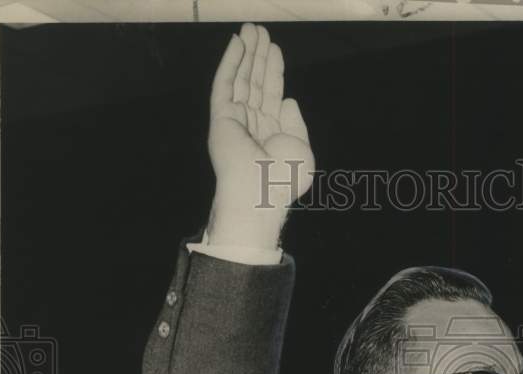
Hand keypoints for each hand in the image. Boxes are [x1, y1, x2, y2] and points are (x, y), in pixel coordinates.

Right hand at [207, 23, 314, 248]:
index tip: (274, 48)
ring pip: (239, 79)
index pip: (270, 95)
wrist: (262, 194)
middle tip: (259, 29)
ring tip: (250, 29)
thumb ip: (296, 123)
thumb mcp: (302, 149)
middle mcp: (252, 125)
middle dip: (257, 56)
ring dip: (245, 53)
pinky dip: (229, 64)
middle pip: (254, 82)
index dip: (273, 70)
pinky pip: (224, 86)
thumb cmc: (284, 179)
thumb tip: (287, 100)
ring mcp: (234, 122)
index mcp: (271, 134)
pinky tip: (236, 44)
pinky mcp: (220, 120)